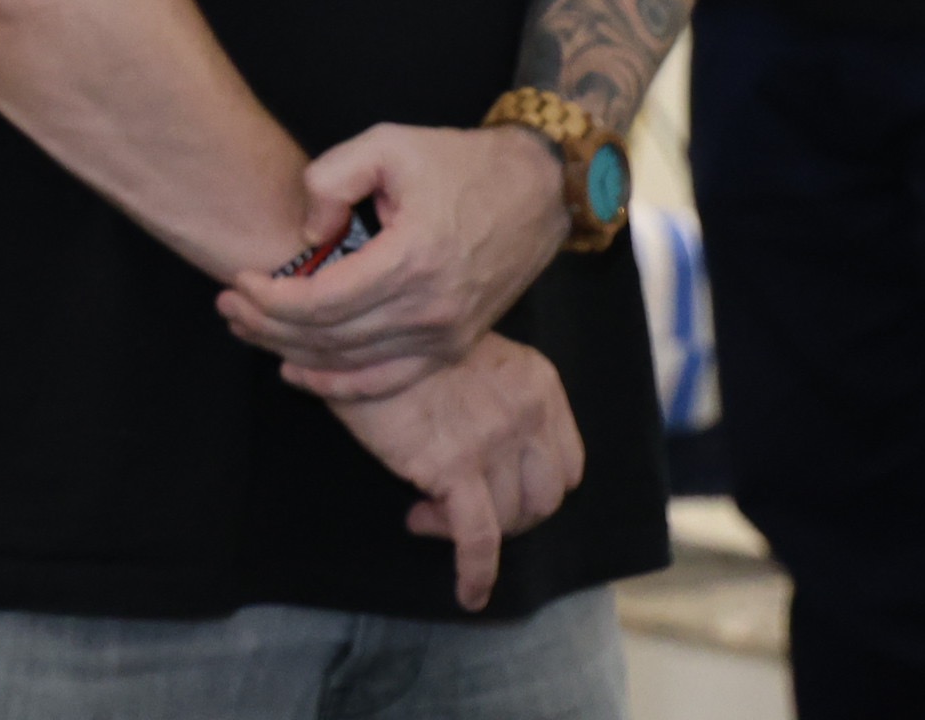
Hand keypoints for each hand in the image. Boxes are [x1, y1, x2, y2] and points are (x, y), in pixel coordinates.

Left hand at [217, 126, 567, 397]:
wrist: (536, 190)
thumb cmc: (459, 163)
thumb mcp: (388, 145)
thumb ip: (332, 178)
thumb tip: (308, 235)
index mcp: (412, 259)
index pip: (321, 301)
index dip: (271, 297)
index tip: (241, 279)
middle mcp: (431, 310)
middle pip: (329, 339)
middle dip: (268, 326)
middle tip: (229, 306)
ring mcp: (446, 337)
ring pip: (352, 365)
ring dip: (293, 354)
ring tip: (249, 330)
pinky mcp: (454, 347)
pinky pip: (387, 382)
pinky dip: (339, 385)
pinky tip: (299, 372)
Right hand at [331, 338, 584, 610]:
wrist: (357, 331)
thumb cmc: (402, 344)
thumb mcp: (470, 354)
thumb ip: (494, 398)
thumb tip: (481, 455)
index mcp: (539, 381)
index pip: (567, 463)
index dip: (532, 487)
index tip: (495, 488)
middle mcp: (528, 412)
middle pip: (545, 498)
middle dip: (510, 517)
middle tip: (462, 510)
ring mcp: (494, 441)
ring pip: (511, 519)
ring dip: (474, 531)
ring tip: (427, 516)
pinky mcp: (453, 467)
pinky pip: (478, 539)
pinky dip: (476, 573)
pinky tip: (468, 594)